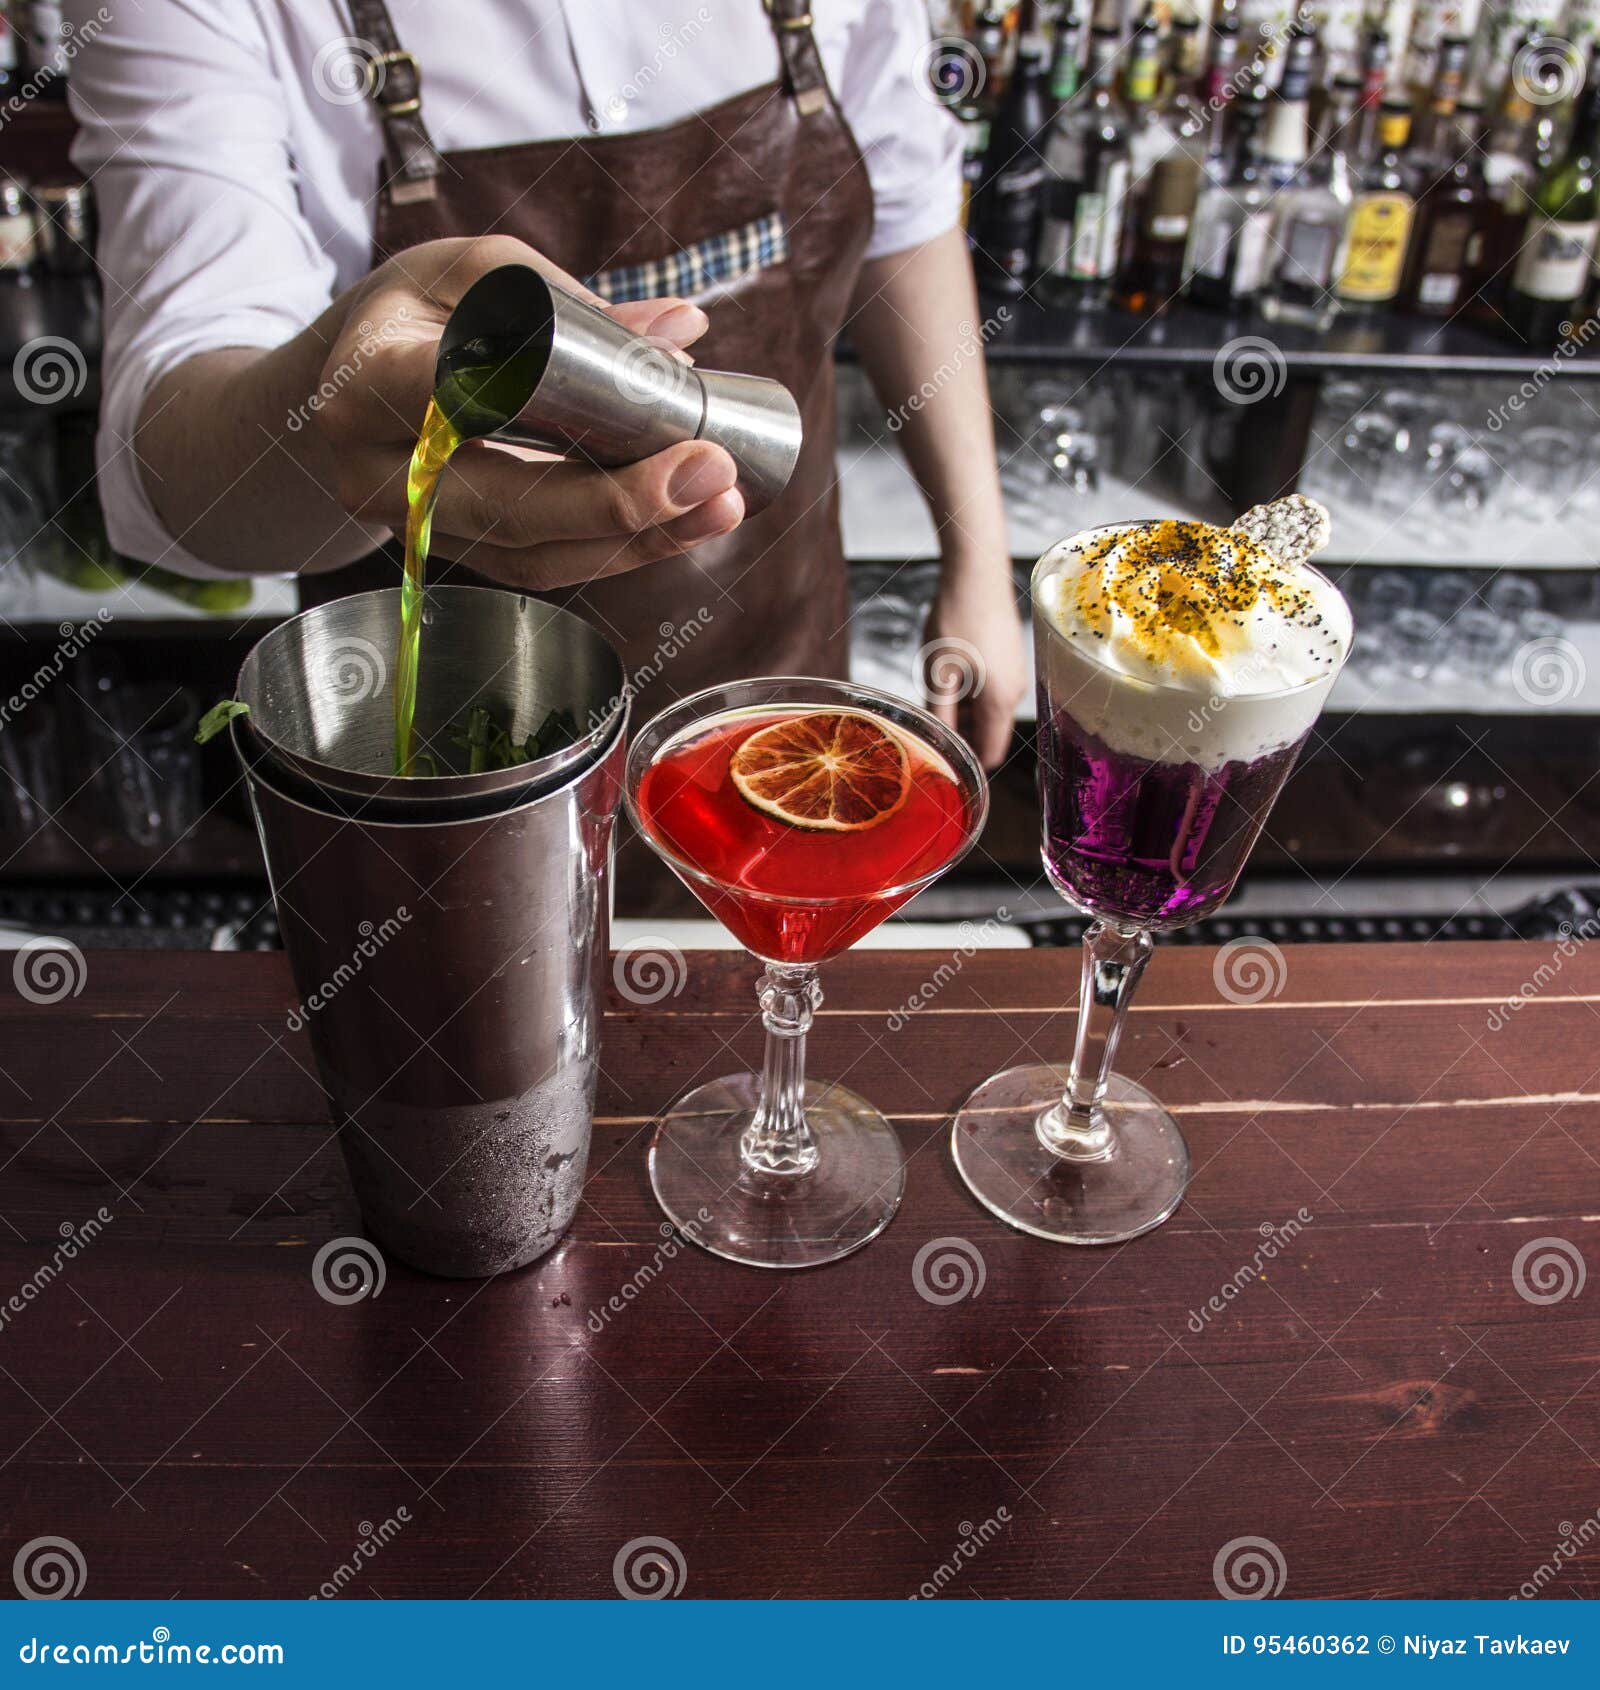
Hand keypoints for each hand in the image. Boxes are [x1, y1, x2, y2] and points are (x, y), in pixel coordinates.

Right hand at [312, 235, 742, 589]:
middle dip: (625, 503)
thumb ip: (571, 299)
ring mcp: (417, 528)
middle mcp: (382, 473)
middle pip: (513, 508)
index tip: (658, 420)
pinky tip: (683, 526)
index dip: (549, 416)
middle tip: (715, 474)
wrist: (333, 390)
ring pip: (537, 555)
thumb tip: (684, 329)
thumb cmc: (408, 316)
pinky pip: (544, 568)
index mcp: (365, 384)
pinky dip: (619, 551)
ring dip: (640, 541)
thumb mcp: (468, 273)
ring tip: (722, 506)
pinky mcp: (457, 555)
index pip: (457, 405)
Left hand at [921, 561, 1026, 769]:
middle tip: (926, 714)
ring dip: (962, 706)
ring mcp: (1016, 673)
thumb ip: (940, 714)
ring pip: (987, 708)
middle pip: (987, 730)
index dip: (966, 762)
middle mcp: (1015, 691)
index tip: (939, 758)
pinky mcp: (1012, 657)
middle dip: (958, 731)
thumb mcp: (938, 673)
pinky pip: (992, 687)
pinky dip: (971, 687)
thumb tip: (940, 745)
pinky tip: (949, 666)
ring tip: (934, 683)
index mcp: (999, 702)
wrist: (977, 570)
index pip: (990, 752)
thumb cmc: (956, 618)